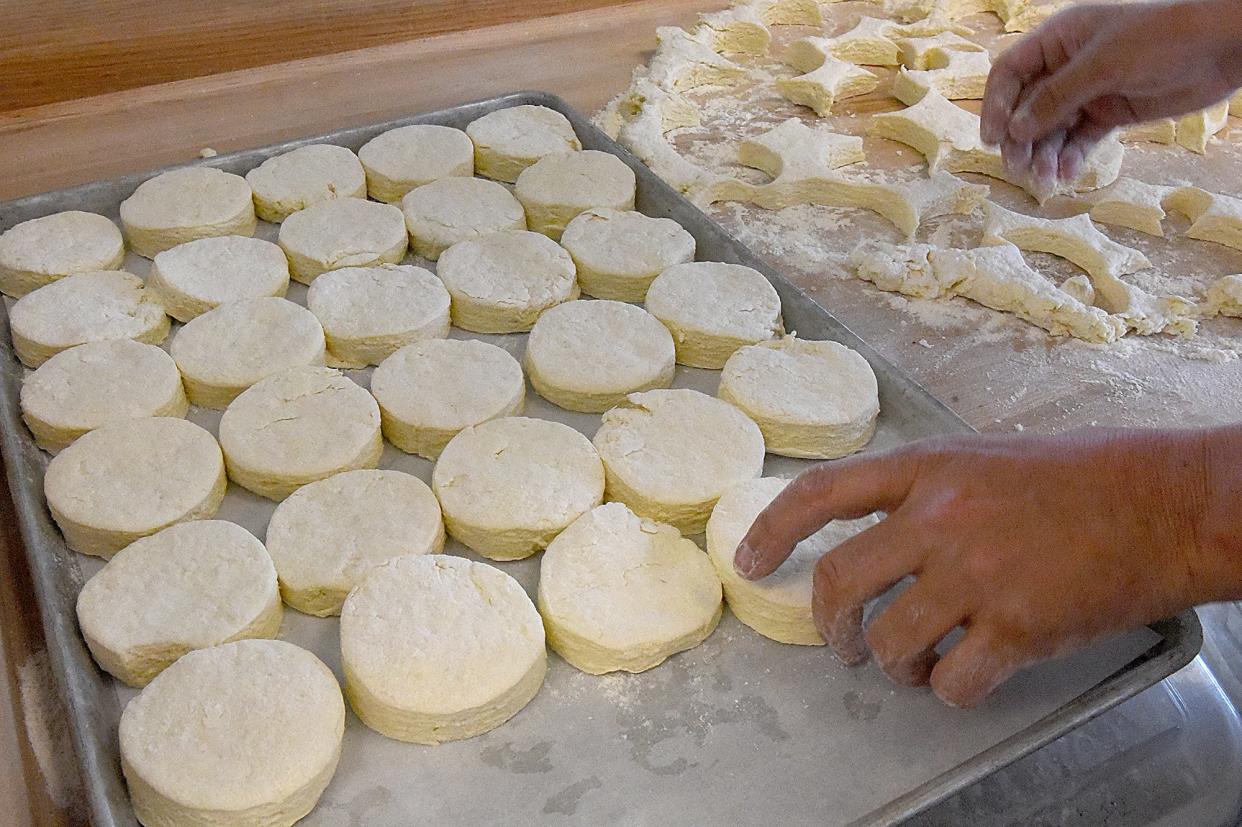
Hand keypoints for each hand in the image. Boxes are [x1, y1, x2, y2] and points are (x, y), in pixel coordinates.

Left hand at [732, 426, 1241, 706]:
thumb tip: (869, 533)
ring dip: (889, 663)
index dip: (772, 530)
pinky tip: (961, 675)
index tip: (749, 560)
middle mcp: (939, 518)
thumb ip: (921, 490)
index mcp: (926, 468)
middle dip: (827, 623)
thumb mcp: (980, 457)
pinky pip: (952, 682)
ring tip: (909, 662)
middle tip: (841, 642)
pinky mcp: (1017, 627)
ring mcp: (976, 574)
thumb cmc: (1075, 477)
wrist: (1161, 504)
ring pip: (889, 641)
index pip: (820, 496)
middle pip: (839, 582)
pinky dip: (946, 690)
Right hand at [981, 0, 1241, 184]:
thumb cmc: (1159, 39)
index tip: (993, 139)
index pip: (1010, 73)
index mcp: (1059, 39)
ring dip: (1045, 154)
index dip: (996, 105)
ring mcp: (1089, 90)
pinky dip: (1072, 157)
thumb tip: (1015, 130)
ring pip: (1052, 127)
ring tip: (1046, 180)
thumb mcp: (1101, 65)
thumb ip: (1056, 98)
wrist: (1221, 47)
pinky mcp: (1110, 111)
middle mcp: (1067, 65)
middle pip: (1027, 106)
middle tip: (1018, 168)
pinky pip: (1080, 138)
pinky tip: (1068, 174)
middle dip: (1021, 139)